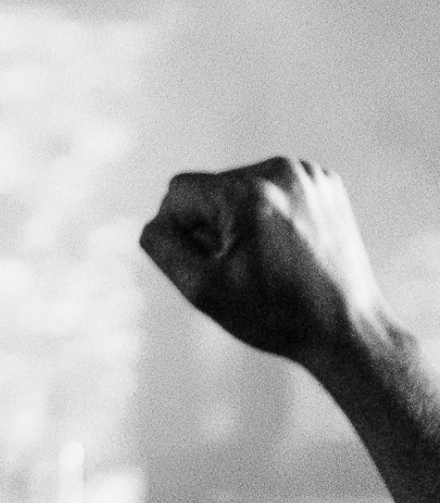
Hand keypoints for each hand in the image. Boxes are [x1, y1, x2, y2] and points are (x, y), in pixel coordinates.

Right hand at [138, 158, 397, 368]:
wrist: (348, 330)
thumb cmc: (274, 315)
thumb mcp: (201, 289)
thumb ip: (161, 246)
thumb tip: (155, 222)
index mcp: (247, 194)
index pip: (178, 192)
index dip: (179, 231)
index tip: (207, 264)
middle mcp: (280, 172)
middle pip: (210, 187)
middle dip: (213, 224)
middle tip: (241, 266)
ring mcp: (308, 174)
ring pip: (238, 185)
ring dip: (238, 217)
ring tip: (266, 256)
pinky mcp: (325, 182)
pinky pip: (270, 186)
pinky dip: (267, 211)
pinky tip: (285, 244)